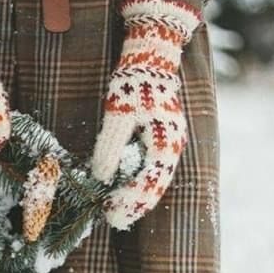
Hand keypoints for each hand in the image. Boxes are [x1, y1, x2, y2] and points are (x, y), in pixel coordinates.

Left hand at [90, 0, 201, 229]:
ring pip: (155, 177)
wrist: (152, 51)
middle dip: (135, 204)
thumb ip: (111, 146)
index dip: (132, 202)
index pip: (151, 183)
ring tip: (118, 209)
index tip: (114, 216)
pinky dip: (139, 179)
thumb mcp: (118, 112)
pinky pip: (153, 165)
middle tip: (114, 221)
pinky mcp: (162, 135)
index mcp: (166, 141)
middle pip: (155, 185)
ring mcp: (169, 140)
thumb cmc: (135, 79)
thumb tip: (101, 177)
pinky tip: (124, 186)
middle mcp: (172, 145)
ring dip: (137, 194)